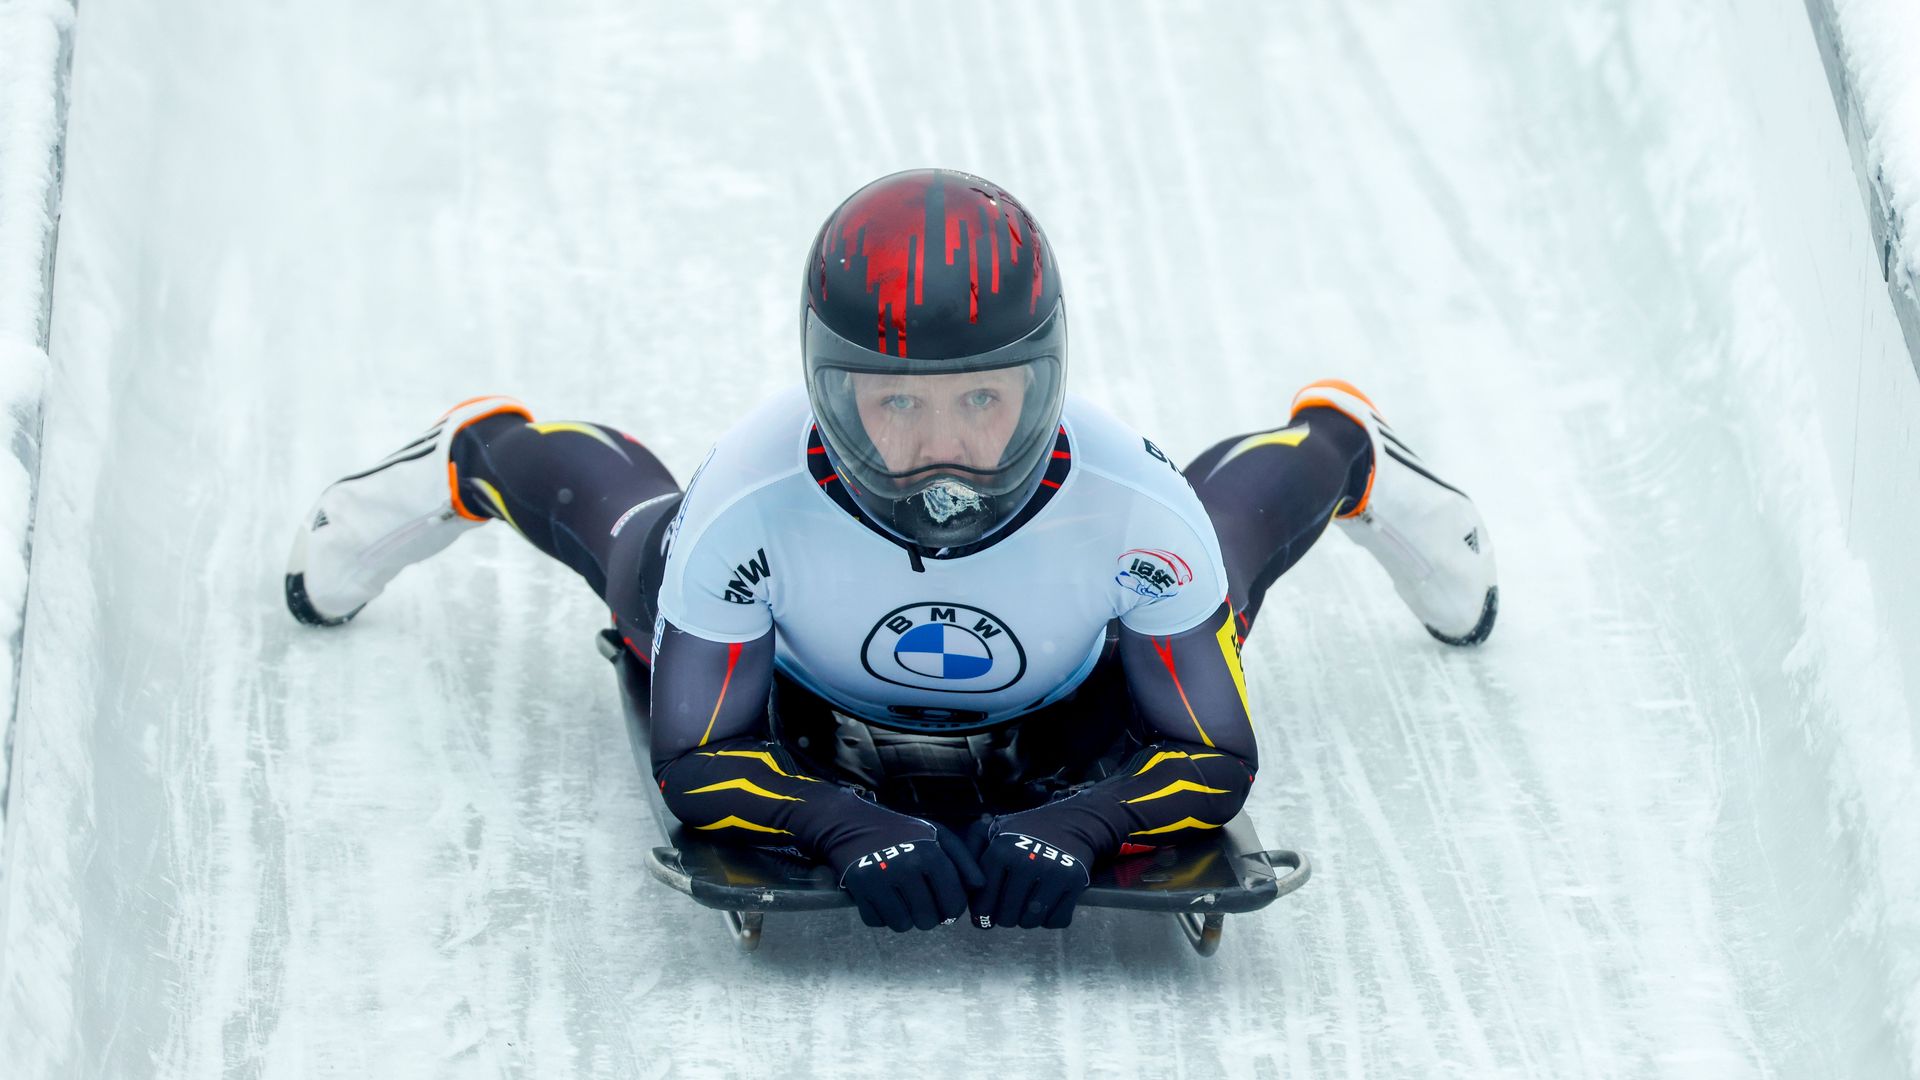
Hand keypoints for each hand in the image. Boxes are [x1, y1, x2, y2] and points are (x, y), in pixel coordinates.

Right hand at [837, 822, 983, 931]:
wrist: (853, 823)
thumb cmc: (903, 832)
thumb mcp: (938, 836)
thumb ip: (963, 861)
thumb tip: (980, 887)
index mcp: (930, 855)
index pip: (953, 904)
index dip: (952, 910)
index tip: (945, 904)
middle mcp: (906, 867)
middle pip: (928, 920)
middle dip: (928, 915)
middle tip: (921, 900)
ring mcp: (880, 879)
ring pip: (903, 925)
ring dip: (904, 917)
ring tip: (902, 897)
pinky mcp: (859, 889)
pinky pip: (876, 922)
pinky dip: (880, 915)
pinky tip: (882, 896)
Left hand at [970, 819, 1092, 929]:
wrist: (1073, 820)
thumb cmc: (1026, 829)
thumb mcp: (991, 830)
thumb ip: (969, 853)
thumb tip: (965, 890)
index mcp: (1001, 851)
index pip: (984, 903)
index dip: (983, 915)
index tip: (986, 916)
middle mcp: (1026, 862)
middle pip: (1007, 917)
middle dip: (1006, 917)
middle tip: (1010, 905)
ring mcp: (1053, 872)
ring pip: (1031, 921)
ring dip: (1028, 919)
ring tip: (1027, 903)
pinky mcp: (1075, 881)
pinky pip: (1057, 920)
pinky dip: (1051, 918)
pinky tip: (1047, 902)